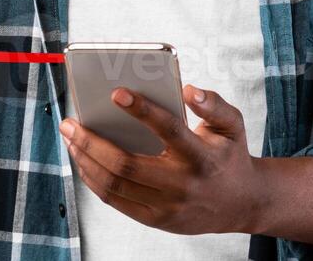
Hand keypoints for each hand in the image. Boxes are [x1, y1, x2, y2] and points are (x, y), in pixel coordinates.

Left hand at [59, 84, 265, 235]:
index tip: (115, 92)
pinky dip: (94, 180)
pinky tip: (82, 160)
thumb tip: (188, 91)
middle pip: (127, 165)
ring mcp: (168, 206)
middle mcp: (184, 184)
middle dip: (90, 141)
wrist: (243, 203)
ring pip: (115, 185)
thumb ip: (213, 105)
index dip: (142, 110)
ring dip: (85, 160)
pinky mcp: (157, 220)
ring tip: (70, 138)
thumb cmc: (228, 155)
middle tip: (69, 122)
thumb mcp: (231, 126)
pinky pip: (116, 201)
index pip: (169, 130)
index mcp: (201, 156)